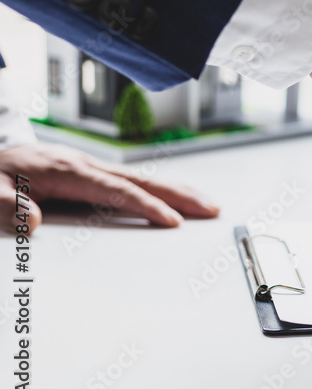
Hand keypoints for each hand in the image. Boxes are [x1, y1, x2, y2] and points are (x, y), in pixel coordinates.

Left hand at [0, 142, 219, 233]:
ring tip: (208, 205)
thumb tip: (32, 222)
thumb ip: (8, 204)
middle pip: (144, 180)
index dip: (147, 206)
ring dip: (179, 191)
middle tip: (212, 209)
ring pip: (144, 179)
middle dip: (182, 195)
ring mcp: (92, 167)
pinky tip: (175, 199)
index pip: (117, 191)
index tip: (172, 221)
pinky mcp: (92, 173)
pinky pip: (134, 181)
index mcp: (67, 171)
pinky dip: (160, 190)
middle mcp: (86, 166)